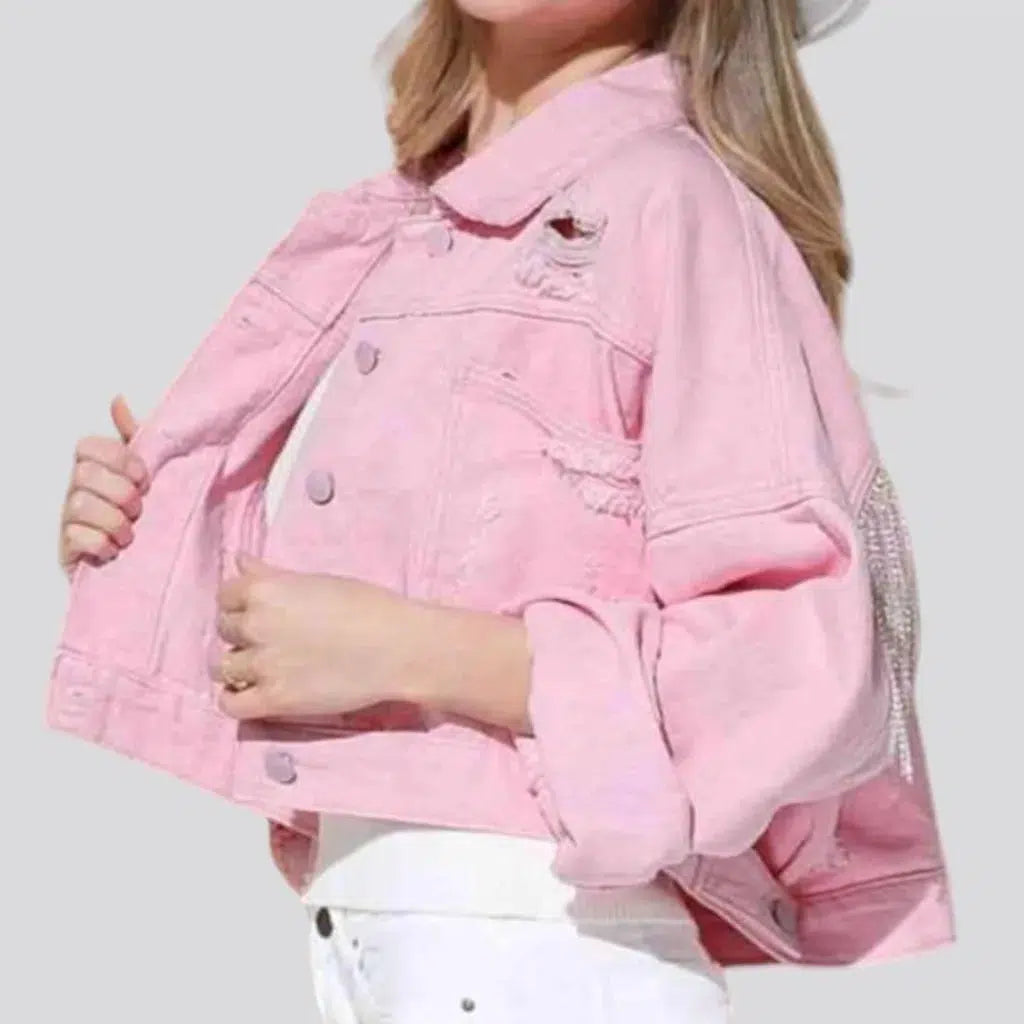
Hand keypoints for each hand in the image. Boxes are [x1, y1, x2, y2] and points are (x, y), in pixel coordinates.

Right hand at [59, 395, 148, 575]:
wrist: (147, 564)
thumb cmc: (146, 514)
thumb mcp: (148, 474)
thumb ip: (137, 437)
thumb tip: (119, 399)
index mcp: (95, 469)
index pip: (88, 447)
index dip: (116, 458)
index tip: (143, 476)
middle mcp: (76, 491)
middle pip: (84, 474)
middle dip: (119, 491)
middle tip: (139, 508)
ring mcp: (69, 520)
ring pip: (80, 505)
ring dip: (114, 520)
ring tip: (130, 533)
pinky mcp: (68, 550)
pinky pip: (76, 539)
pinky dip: (102, 544)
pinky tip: (115, 550)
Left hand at [212, 554, 425, 720]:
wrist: (398, 647)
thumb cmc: (367, 606)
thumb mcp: (317, 581)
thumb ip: (273, 574)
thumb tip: (239, 560)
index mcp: (265, 590)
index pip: (226, 595)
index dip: (241, 603)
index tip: (258, 611)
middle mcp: (256, 625)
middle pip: (223, 630)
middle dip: (242, 633)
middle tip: (270, 640)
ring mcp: (262, 664)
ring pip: (221, 667)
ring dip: (236, 666)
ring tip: (261, 667)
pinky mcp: (274, 699)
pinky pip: (230, 704)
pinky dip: (235, 698)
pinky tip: (252, 691)